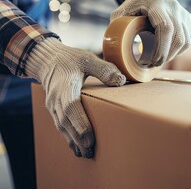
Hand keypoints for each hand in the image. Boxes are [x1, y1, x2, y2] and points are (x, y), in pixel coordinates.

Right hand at [25, 38, 125, 157]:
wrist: (48, 60)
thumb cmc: (70, 59)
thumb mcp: (87, 59)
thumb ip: (104, 69)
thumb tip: (121, 80)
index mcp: (65, 87)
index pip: (71, 108)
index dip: (80, 123)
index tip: (90, 138)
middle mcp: (56, 99)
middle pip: (66, 122)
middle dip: (78, 138)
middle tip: (91, 152)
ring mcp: (53, 105)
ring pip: (62, 127)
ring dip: (73, 141)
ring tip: (85, 154)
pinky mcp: (54, 109)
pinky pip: (60, 125)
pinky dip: (68, 137)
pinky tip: (76, 146)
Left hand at [111, 0, 190, 66]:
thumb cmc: (131, 8)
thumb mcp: (120, 15)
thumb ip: (116, 28)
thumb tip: (113, 49)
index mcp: (156, 3)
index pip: (165, 27)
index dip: (162, 47)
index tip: (154, 61)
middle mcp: (173, 6)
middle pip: (178, 36)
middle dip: (167, 55)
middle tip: (156, 64)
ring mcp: (182, 12)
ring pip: (184, 40)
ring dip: (173, 55)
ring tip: (160, 60)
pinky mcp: (187, 19)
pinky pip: (187, 40)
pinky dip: (178, 51)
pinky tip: (167, 53)